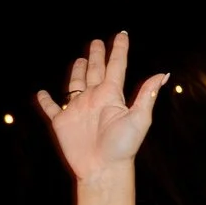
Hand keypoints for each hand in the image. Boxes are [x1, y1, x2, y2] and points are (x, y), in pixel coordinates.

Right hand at [36, 32, 169, 181]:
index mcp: (112, 95)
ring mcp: (78, 110)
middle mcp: (95, 99)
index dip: (119, 50)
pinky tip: (42, 93)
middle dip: (97, 56)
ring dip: (77, 72)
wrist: (103, 169)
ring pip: (76, 84)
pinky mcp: (62, 122)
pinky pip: (51, 108)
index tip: (122, 34)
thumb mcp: (139, 119)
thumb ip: (147, 95)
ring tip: (80, 60)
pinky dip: (45, 100)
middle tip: (97, 41)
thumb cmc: (123, 147)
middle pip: (96, 71)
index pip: (116, 66)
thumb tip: (164, 74)